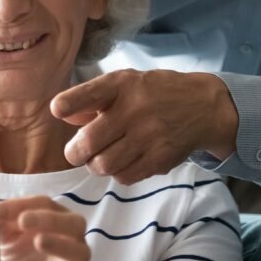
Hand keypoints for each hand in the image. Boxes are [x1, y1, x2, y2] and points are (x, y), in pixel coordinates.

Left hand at [0, 196, 95, 260]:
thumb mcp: (10, 240)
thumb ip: (2, 224)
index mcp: (56, 220)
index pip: (43, 204)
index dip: (21, 206)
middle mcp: (72, 239)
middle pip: (71, 222)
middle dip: (48, 219)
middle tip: (23, 221)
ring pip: (80, 251)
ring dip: (60, 245)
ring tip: (39, 242)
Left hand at [51, 69, 238, 183]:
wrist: (203, 106)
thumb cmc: (154, 94)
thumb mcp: (124, 84)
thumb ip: (90, 99)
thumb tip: (60, 114)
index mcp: (122, 85)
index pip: (88, 94)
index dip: (67, 104)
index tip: (57, 110)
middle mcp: (136, 108)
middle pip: (89, 142)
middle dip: (75, 152)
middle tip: (76, 152)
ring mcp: (150, 135)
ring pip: (104, 165)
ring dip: (96, 165)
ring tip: (101, 157)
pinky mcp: (161, 158)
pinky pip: (124, 176)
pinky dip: (118, 173)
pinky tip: (124, 161)